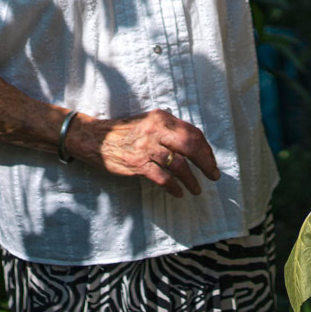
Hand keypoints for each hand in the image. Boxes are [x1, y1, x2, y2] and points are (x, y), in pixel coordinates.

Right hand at [70, 108, 219, 196]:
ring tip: (196, 189)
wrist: (97, 139)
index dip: (206, 149)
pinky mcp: (138, 163)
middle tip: (213, 175)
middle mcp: (156, 130)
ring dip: (191, 180)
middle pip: (190, 146)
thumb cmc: (126, 132)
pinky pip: (163, 178)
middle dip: (205, 163)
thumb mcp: (149, 122)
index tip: (211, 162)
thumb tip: (195, 146)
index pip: (192, 133)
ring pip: (179, 165)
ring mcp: (147, 147)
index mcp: (162, 118)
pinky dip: (174, 187)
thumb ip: (169, 130)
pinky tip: (178, 193)